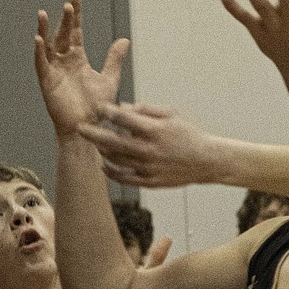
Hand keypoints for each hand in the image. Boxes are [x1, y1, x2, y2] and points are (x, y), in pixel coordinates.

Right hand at [35, 0, 129, 137]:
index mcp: (78, 58)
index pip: (75, 32)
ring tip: (42, 14)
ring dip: (44, 30)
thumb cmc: (97, 107)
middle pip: (62, 35)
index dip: (75, 16)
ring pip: (46, 46)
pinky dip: (38, 52)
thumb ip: (114, 59)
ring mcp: (54, 70)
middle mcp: (64, 61)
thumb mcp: (108, 79)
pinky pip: (40, 64)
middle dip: (64, 20)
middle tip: (68, 5)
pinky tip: (38, 39)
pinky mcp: (46, 81)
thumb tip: (124, 40)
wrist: (87, 127)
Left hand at [87, 104, 226, 189]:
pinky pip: (124, 178)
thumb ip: (146, 110)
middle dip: (93, 133)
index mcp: (155, 130)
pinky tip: (105, 165)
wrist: (208, 161)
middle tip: (80, 128)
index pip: (123, 119)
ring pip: (116, 160)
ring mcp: (148, 168)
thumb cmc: (190, 134)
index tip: (99, 108)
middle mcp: (149, 150)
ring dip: (102, 151)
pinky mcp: (150, 181)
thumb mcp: (172, 115)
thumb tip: (122, 107)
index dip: (107, 111)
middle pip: (112, 142)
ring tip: (95, 144)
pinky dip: (111, 172)